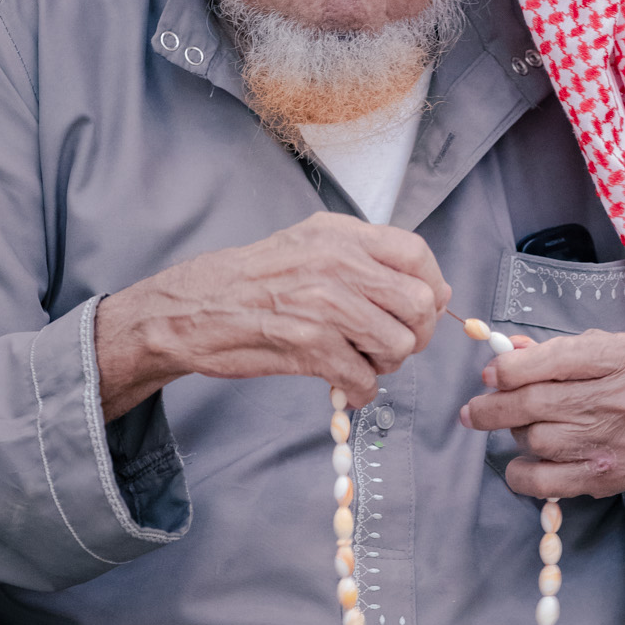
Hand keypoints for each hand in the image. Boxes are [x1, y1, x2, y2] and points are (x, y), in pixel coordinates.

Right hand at [94, 213, 449, 419]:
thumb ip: (365, 257)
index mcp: (339, 234)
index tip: (426, 307)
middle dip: (416, 334)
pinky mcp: (308, 346)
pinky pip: (364, 378)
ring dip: (387, 364)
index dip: (433, 285)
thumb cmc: (253, 280)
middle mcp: (336, 263)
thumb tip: (431, 287)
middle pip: (418, 303)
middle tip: (393, 345)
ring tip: (362, 362)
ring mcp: (323, 305)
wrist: (191, 309)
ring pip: (397, 345)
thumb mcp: (309, 243)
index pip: (416, 253)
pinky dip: (362, 390)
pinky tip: (345, 383)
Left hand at [459, 330, 624, 499]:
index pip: (552, 361)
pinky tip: (519, 463)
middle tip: (474, 410)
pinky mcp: (605, 477)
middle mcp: (617, 399)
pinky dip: (521, 474)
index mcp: (623, 357)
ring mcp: (610, 443)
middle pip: (534, 404)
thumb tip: (510, 351)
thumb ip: (563, 349)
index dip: (509, 369)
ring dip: (514, 434)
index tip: (490, 375)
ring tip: (517, 427)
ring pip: (535, 440)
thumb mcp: (616, 348)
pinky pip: (545, 481)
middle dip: (493, 406)